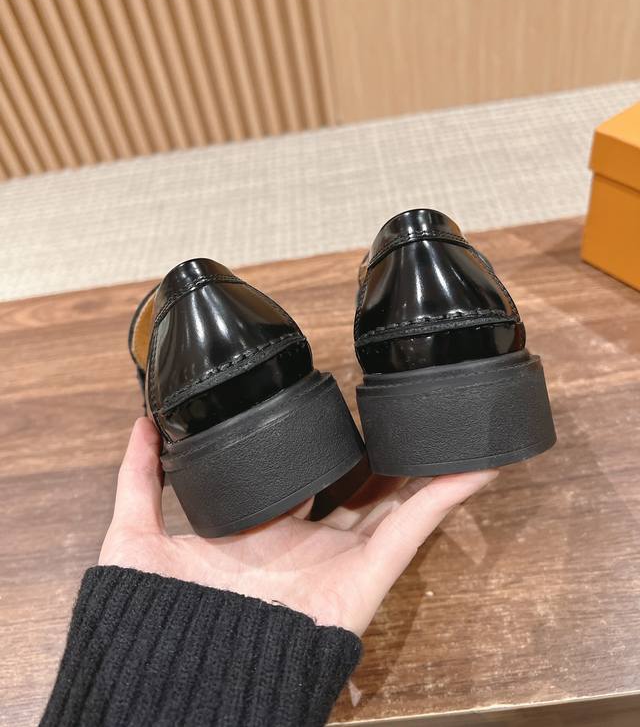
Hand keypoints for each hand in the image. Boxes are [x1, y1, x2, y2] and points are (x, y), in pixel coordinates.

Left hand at [100, 418, 495, 635]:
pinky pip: (413, 532)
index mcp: (262, 531)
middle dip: (378, 453)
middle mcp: (306, 545)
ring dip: (426, 468)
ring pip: (395, 504)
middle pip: (356, 490)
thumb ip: (139, 478)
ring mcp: (340, 560)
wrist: (181, 677)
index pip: (302, 481)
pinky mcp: (366, 576)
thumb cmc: (159, 615)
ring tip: (449, 426)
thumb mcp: (136, 533)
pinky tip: (473, 464)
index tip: (334, 405)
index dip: (321, 447)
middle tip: (395, 408)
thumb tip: (142, 423)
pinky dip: (445, 497)